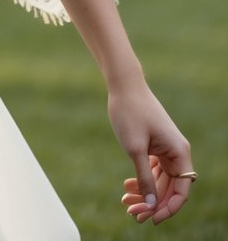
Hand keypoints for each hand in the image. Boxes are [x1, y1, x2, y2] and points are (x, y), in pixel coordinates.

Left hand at [108, 83, 193, 224]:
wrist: (123, 85)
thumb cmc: (130, 113)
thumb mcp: (135, 149)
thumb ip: (144, 177)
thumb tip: (151, 204)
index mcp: (179, 153)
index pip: (181, 191)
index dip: (168, 208)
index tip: (151, 218)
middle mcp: (176, 152)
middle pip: (169, 188)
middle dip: (152, 202)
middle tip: (132, 214)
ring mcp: (165, 148)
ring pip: (159, 180)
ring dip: (145, 193)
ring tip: (125, 203)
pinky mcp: (155, 145)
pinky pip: (152, 169)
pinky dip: (141, 179)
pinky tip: (126, 186)